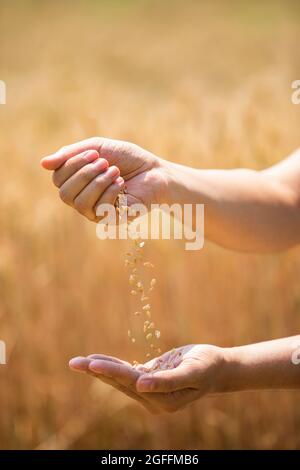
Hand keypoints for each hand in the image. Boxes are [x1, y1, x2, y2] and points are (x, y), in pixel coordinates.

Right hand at [41, 137, 167, 220]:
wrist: (155, 171)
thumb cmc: (127, 159)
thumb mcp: (98, 147)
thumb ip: (71, 154)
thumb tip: (42, 163)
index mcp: (76, 181)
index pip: (58, 178)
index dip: (72, 165)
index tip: (94, 154)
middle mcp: (81, 199)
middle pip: (64, 193)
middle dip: (84, 174)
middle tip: (105, 163)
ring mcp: (95, 212)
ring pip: (80, 203)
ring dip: (98, 182)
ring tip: (115, 171)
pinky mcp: (110, 220)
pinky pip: (99, 209)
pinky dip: (111, 192)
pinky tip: (122, 184)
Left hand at [69, 345, 225, 413]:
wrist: (217, 367)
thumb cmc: (207, 366)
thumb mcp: (192, 372)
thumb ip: (167, 381)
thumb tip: (140, 387)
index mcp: (162, 401)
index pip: (132, 383)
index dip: (112, 371)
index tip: (92, 364)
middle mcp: (153, 400)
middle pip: (120, 383)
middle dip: (97, 371)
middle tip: (74, 362)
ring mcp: (150, 392)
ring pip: (120, 379)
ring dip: (100, 369)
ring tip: (78, 362)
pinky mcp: (150, 380)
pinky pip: (128, 373)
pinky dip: (113, 366)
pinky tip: (97, 361)